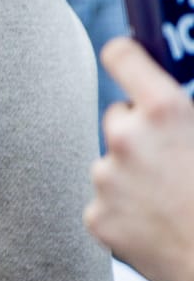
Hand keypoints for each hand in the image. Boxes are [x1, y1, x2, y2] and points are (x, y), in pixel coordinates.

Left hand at [85, 37, 193, 280]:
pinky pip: (107, 203)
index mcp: (164, 111)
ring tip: (173, 199)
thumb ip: (187, 115)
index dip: (127, 57)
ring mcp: (106, 179)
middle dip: (141, 132)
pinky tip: (159, 224)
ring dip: (134, 175)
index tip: (130, 60)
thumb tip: (172, 105)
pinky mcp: (96, 216)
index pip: (121, 57)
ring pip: (113, 164)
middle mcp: (126, 138)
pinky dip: (127, 212)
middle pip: (118, 117)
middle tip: (176, 157)